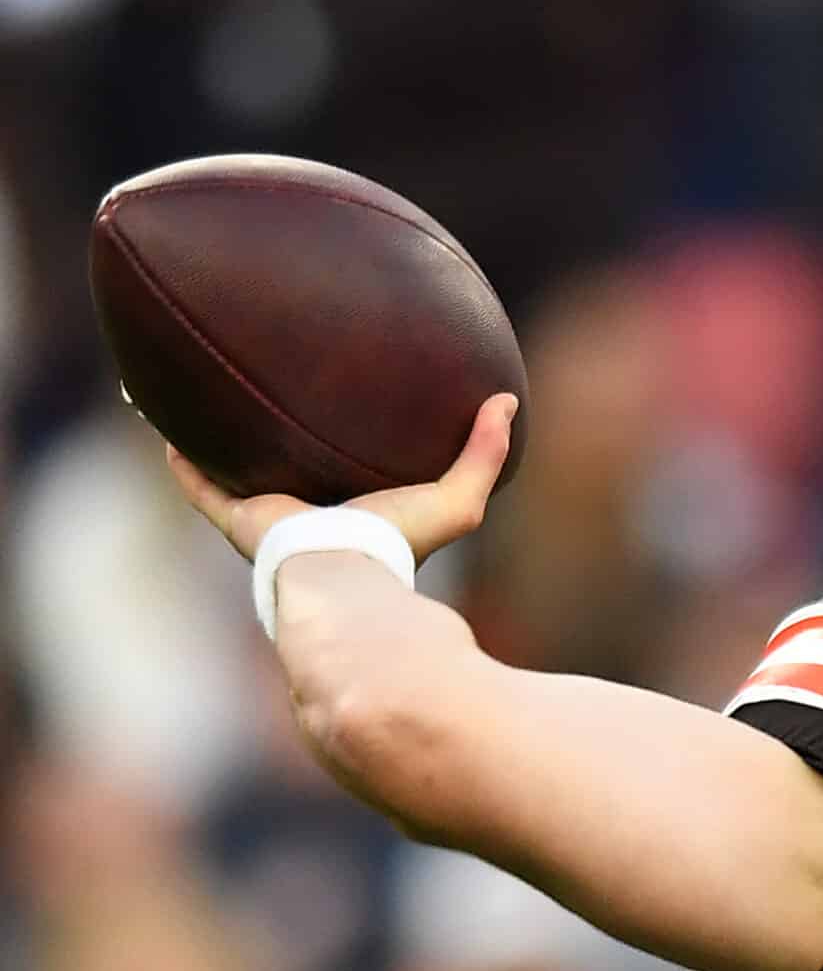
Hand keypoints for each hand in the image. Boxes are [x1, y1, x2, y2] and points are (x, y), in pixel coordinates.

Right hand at [165, 392, 516, 564]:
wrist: (346, 573)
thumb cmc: (401, 543)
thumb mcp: (459, 498)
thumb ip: (485, 453)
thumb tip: (509, 400)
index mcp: (359, 512)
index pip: (351, 476)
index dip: (346, 449)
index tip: (341, 414)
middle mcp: (313, 515)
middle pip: (292, 472)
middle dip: (281, 442)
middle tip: (273, 397)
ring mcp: (273, 517)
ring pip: (241, 474)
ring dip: (225, 446)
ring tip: (209, 404)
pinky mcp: (240, 520)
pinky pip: (202, 486)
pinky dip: (184, 462)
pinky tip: (165, 430)